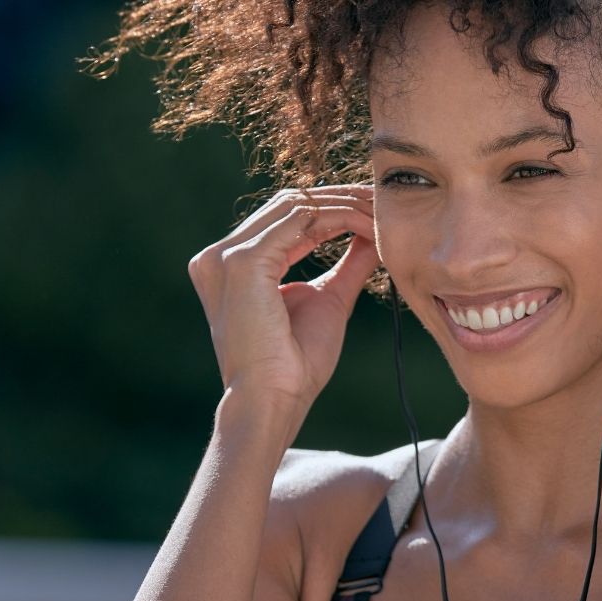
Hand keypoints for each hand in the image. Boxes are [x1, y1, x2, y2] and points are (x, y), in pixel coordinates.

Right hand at [187, 183, 379, 407]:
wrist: (273, 399)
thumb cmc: (294, 364)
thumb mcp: (328, 300)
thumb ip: (347, 264)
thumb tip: (372, 234)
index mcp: (229, 266)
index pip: (282, 218)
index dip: (330, 209)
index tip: (372, 211)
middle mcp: (219, 256)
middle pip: (288, 204)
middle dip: (340, 199)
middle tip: (383, 202)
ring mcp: (226, 256)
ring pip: (296, 205)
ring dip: (345, 205)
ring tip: (382, 214)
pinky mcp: (243, 261)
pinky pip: (301, 221)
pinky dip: (340, 218)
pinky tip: (370, 227)